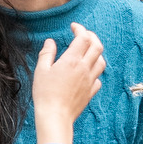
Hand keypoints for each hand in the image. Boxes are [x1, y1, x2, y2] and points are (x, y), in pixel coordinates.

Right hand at [32, 24, 105, 143]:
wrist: (55, 116)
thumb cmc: (45, 94)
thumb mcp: (41, 70)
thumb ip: (47, 53)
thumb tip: (50, 42)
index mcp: (72, 60)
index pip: (83, 37)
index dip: (80, 29)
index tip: (73, 27)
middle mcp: (84, 68)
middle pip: (97, 46)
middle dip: (92, 37)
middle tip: (83, 35)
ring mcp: (90, 81)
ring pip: (101, 62)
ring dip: (96, 53)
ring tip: (88, 52)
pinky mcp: (90, 92)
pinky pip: (98, 78)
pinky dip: (95, 72)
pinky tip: (87, 72)